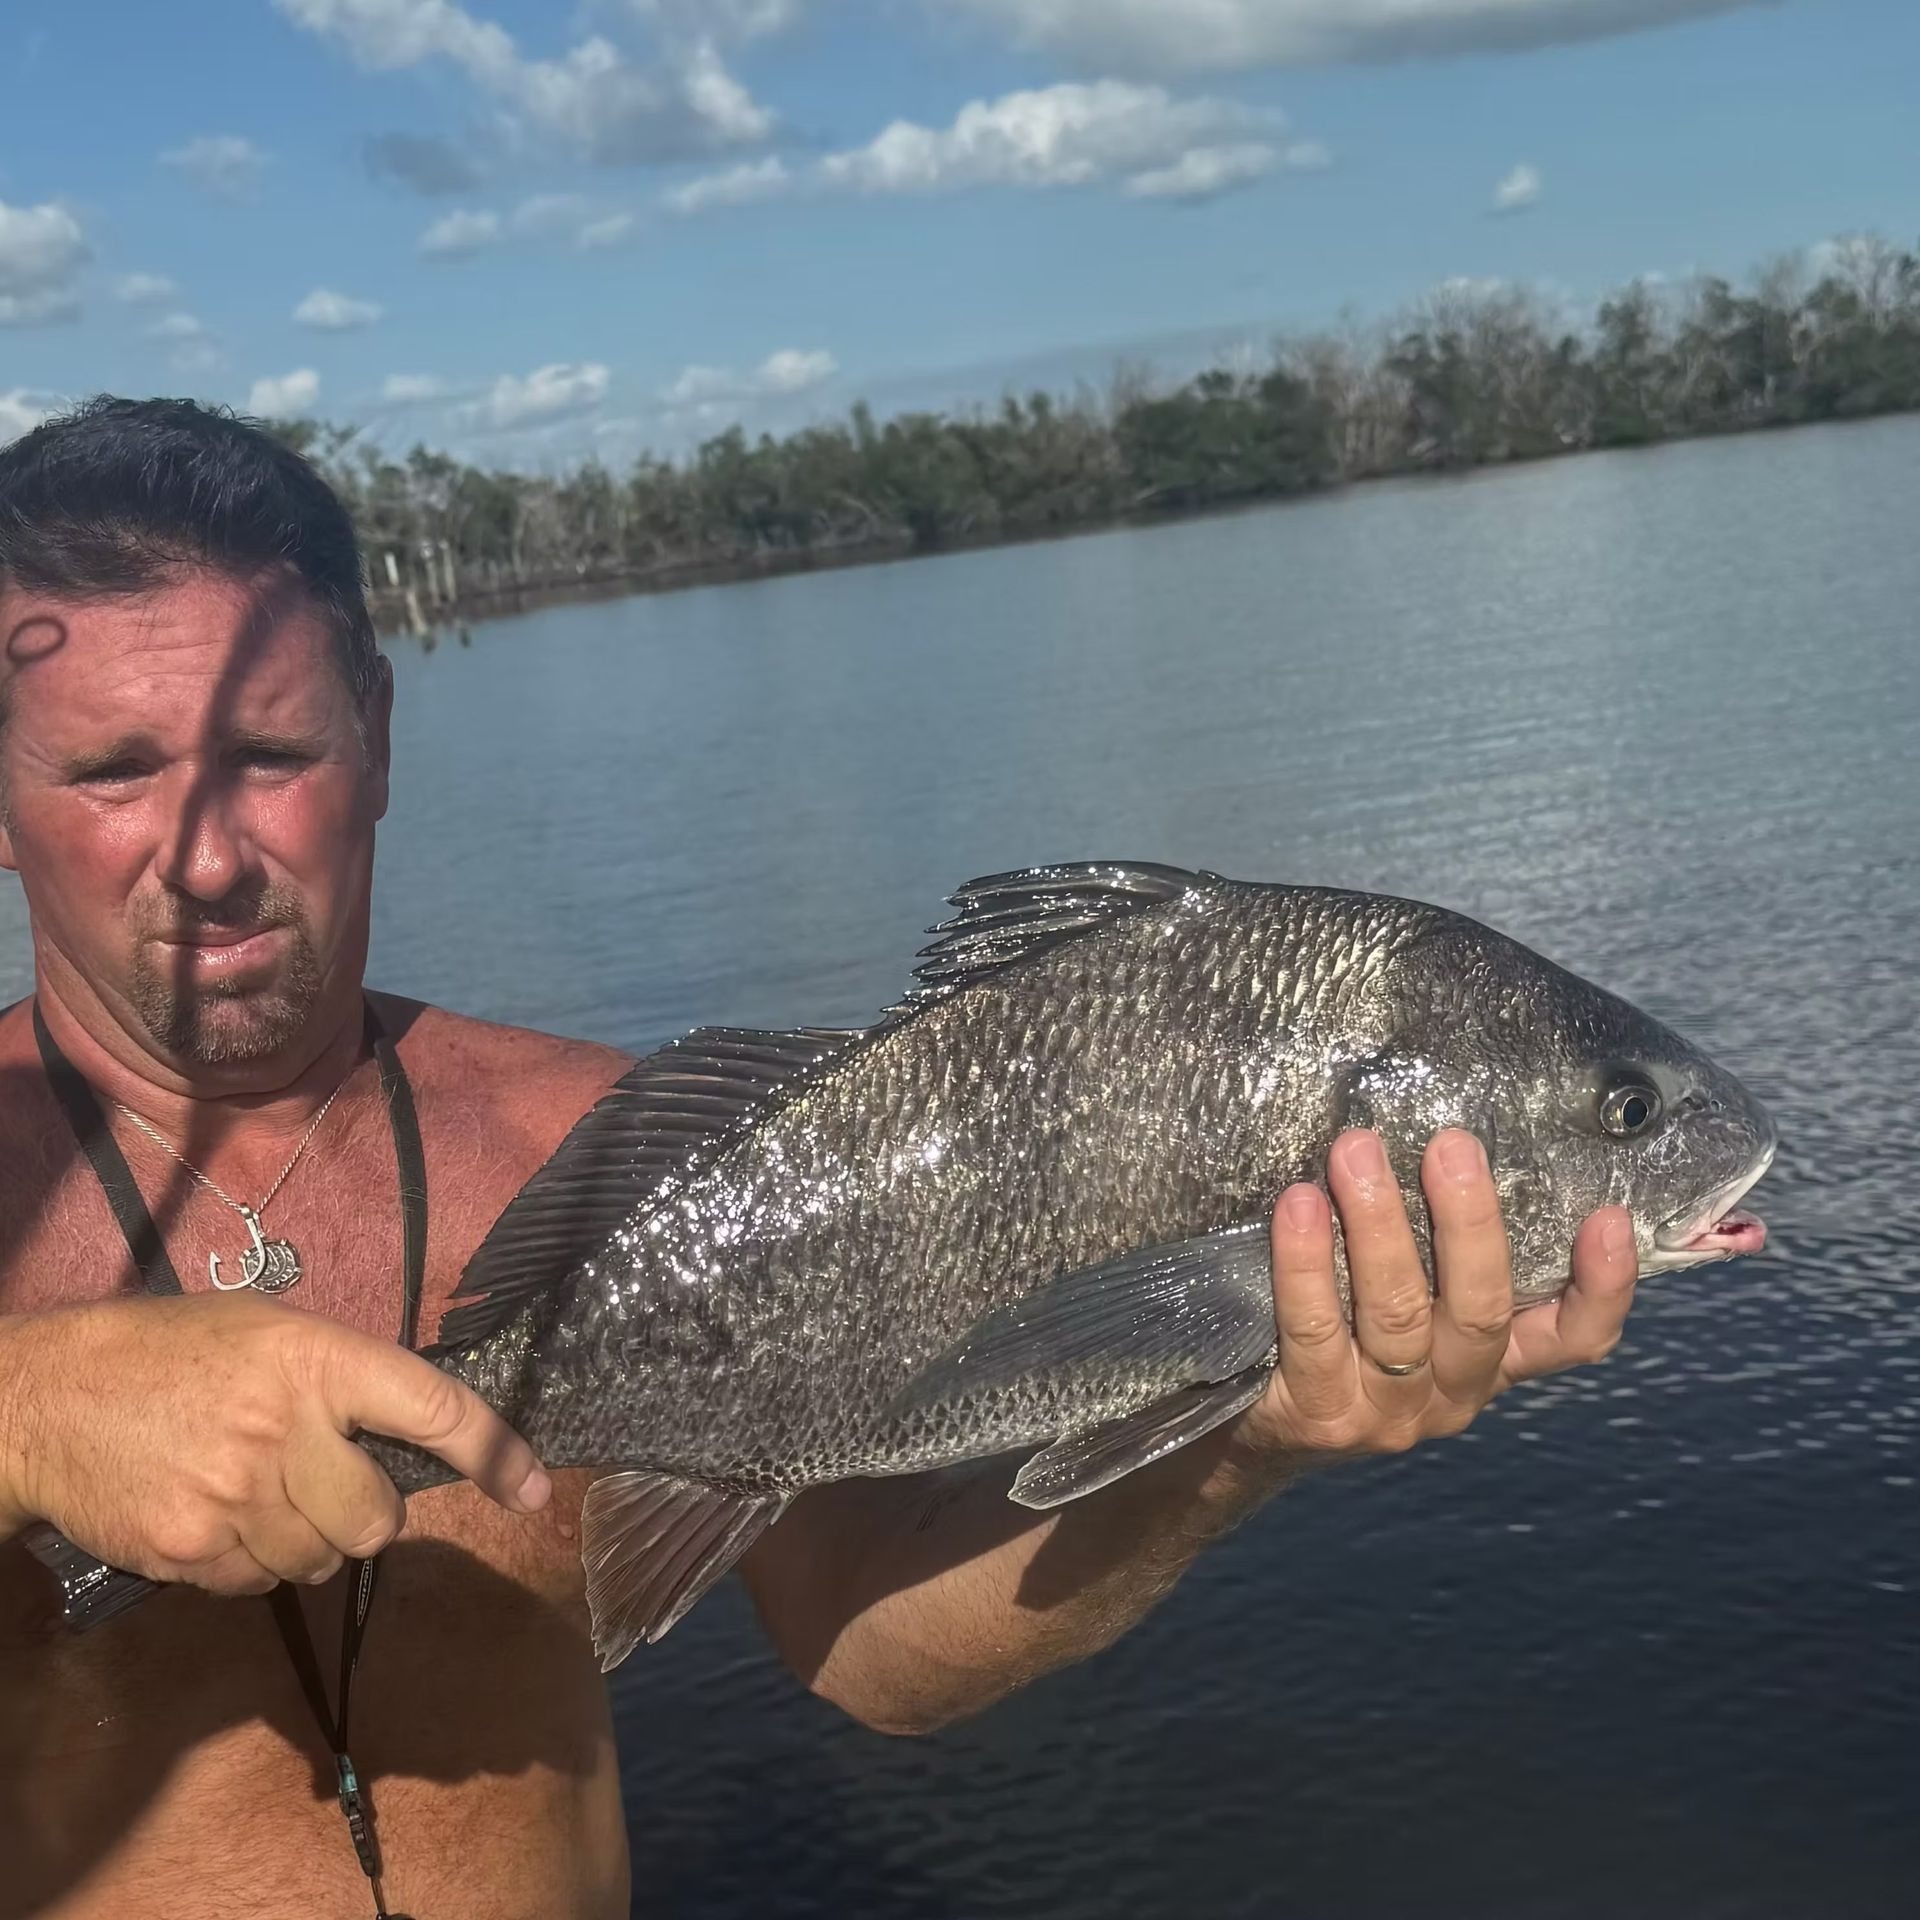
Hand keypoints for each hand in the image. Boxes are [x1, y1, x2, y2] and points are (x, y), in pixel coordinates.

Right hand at [0, 1293, 549, 1593]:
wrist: (45, 1400)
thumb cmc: (172, 1351)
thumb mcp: (267, 1331)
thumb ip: (341, 1375)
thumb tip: (416, 1431)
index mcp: (315, 1358)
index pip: (431, 1406)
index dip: (494, 1451)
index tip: (535, 1488)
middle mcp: (286, 1428)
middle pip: (379, 1517)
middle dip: (365, 1511)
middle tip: (324, 1482)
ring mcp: (238, 1496)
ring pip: (324, 1559)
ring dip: (308, 1540)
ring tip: (256, 1491)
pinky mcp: (193, 1551)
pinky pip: (263, 1584)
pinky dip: (253, 1562)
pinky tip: (216, 1515)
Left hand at [1230, 1127, 1638, 1466]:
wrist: (1262, 1433)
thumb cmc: (1348, 1337)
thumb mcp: (1414, 1305)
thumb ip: (1441, 1251)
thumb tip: (1450, 1138)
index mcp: (1492, 1361)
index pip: (1573, 1340)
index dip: (1601, 1289)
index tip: (1608, 1218)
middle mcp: (1452, 1392)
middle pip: (1479, 1311)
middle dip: (1468, 1222)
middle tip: (1451, 1146)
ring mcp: (1386, 1411)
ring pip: (1396, 1315)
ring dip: (1379, 1225)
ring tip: (1356, 1152)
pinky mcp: (1318, 1413)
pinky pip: (1314, 1331)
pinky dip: (1305, 1263)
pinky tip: (1298, 1206)